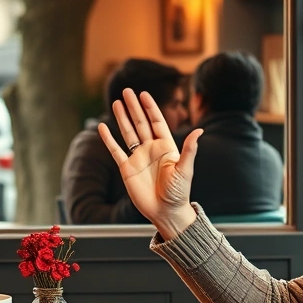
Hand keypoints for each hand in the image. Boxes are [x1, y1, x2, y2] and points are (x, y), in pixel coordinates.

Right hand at [99, 88, 201, 239]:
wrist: (166, 212)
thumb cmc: (179, 192)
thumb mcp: (185, 169)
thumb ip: (189, 149)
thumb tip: (199, 131)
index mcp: (166, 147)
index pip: (156, 122)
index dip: (150, 107)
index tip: (144, 94)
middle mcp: (151, 149)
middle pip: (141, 123)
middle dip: (134, 107)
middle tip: (127, 91)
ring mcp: (138, 158)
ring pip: (128, 133)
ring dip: (122, 118)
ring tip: (116, 103)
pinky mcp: (127, 169)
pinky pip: (116, 151)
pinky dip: (109, 139)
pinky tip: (103, 127)